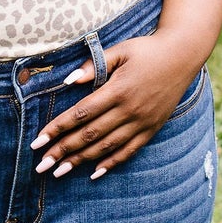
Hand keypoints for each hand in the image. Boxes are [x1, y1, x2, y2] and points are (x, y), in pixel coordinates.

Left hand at [28, 31, 202, 180]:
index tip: (37, 141)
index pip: (80, 114)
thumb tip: (68, 80)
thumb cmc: (147, 50)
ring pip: (106, 146)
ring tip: (59, 172)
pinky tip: (94, 173)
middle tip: (41, 165)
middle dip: (63, 150)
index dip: (57, 129)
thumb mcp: (120, 51)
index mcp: (117, 90)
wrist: (184, 55)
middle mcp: (129, 110)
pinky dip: (111, 163)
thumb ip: (94, 65)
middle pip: (89, 135)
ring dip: (81, 161)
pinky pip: (129, 151)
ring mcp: (141, 122)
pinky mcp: (151, 129)